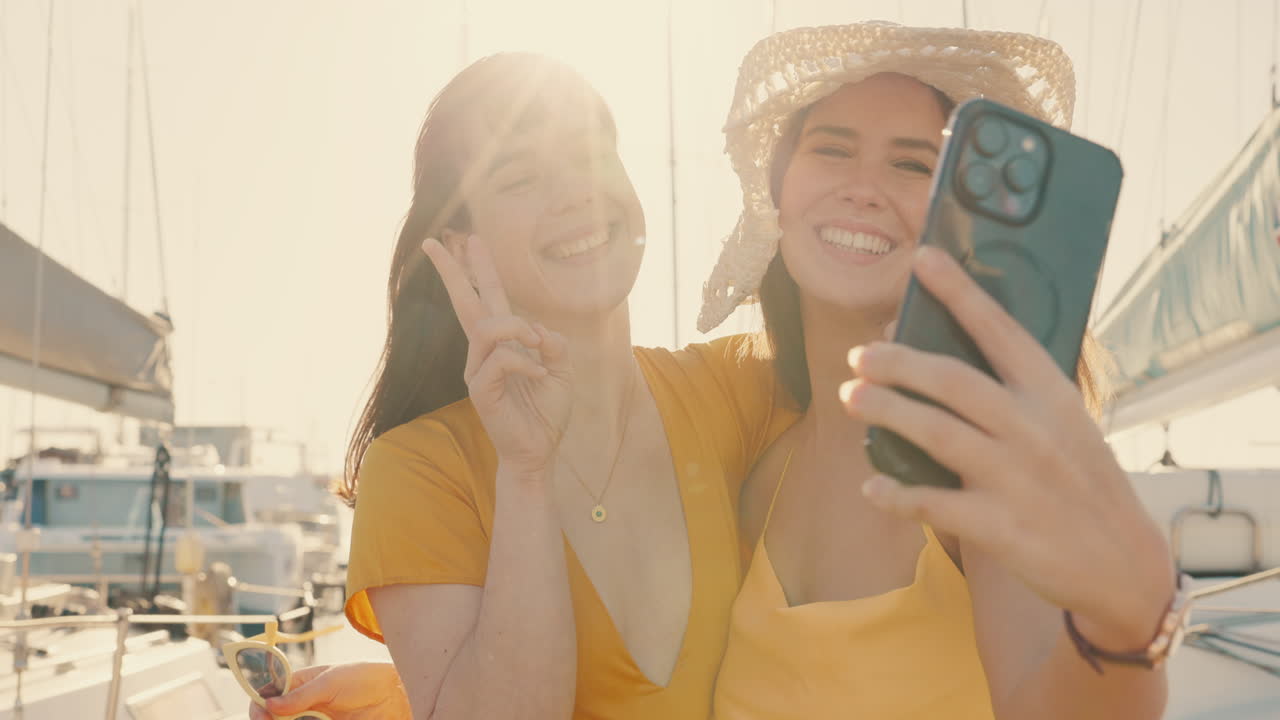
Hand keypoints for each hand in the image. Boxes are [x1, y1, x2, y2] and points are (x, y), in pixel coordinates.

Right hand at [247, 662, 409, 719]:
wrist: (394, 693)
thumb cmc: (363, 678)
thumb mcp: (330, 681)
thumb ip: (301, 694)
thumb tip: (269, 704)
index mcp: (300, 684)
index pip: (269, 694)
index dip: (260, 704)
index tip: (261, 714)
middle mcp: (303, 704)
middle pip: (274, 717)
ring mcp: (315, 719)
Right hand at [423, 236, 571, 474]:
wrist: (540, 449)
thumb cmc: (548, 410)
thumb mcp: (563, 368)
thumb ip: (554, 344)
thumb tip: (537, 330)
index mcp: (504, 342)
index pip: (489, 298)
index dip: (480, 268)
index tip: (471, 239)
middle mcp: (485, 351)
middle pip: (465, 302)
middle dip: (450, 271)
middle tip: (433, 242)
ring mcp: (478, 369)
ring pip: (487, 328)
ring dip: (516, 328)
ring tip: (538, 344)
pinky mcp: (479, 389)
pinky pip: (500, 360)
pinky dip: (526, 363)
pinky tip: (540, 376)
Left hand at [841, 246, 1174, 649]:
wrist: (1122, 564)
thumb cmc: (1080, 483)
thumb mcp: (1064, 425)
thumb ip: (1012, 394)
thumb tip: (933, 359)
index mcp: (1052, 395)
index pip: (1000, 331)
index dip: (959, 293)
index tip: (923, 258)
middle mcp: (1034, 429)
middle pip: (954, 381)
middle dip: (899, 362)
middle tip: (858, 354)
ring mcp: (1018, 479)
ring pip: (938, 433)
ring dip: (888, 411)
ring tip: (851, 396)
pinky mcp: (1002, 527)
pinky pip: (935, 504)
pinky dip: (897, 494)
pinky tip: (871, 485)